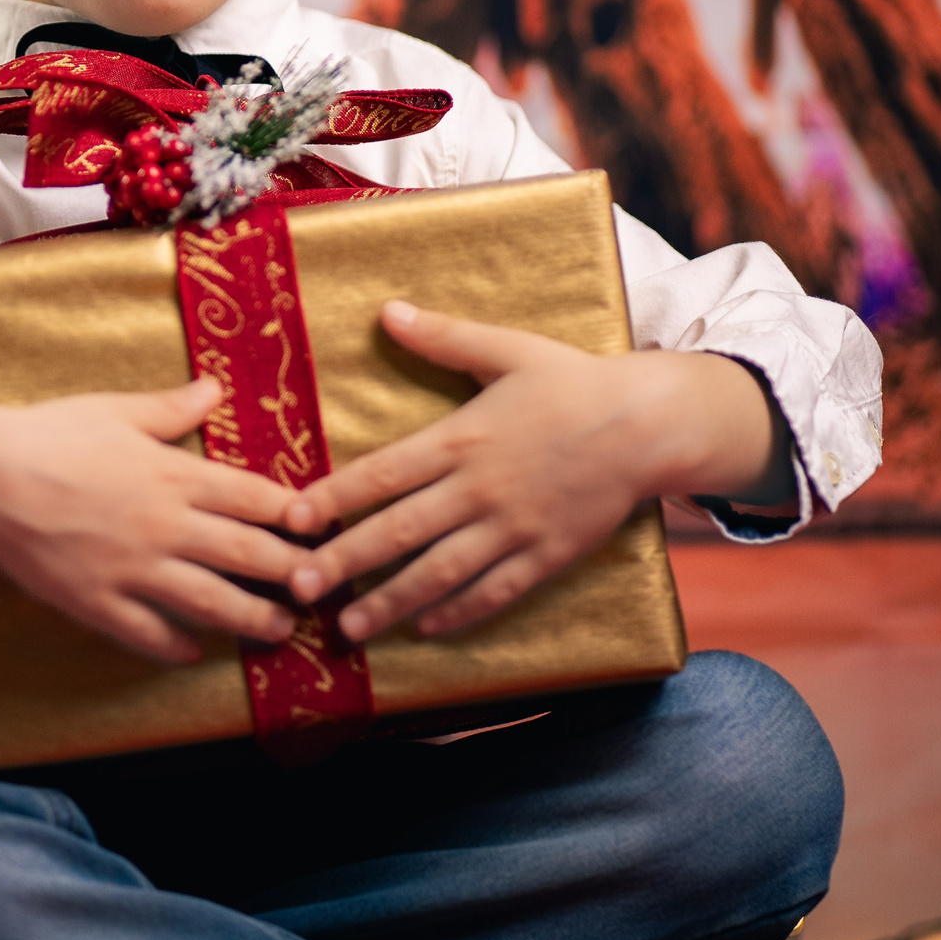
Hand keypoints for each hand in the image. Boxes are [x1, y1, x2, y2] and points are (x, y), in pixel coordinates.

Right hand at [0, 379, 305, 665]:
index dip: (295, 514)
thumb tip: (215, 387)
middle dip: (290, 573)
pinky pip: (147, 633)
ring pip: (210, 601)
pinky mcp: (99, 603)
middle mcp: (166, 526)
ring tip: (280, 630)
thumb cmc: (50, 435)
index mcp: (175, 475)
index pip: (255, 497)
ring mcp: (135, 570)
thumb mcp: (116, 411)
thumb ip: (172, 408)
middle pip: (246, 554)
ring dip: (252, 619)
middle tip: (320, 587)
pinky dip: (174, 646)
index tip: (321, 525)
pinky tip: (193, 653)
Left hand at [279, 301, 778, 641]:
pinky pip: (496, 591)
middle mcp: (481, 489)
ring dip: (391, 602)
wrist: (648, 424)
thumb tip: (387, 310)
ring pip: (441, 573)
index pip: (382, 474)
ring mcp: (514, 528)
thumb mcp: (507, 349)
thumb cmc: (573, 382)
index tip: (292, 520)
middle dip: (345, 562)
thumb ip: (444, 337)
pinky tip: (428, 628)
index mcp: (463, 438)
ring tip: (349, 628)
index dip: (333, 498)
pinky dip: (460, 612)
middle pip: (399, 532)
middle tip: (298, 587)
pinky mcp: (547, 555)